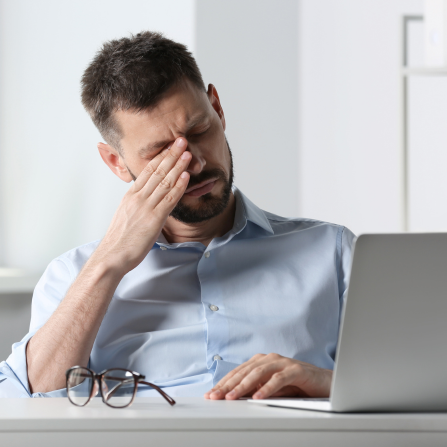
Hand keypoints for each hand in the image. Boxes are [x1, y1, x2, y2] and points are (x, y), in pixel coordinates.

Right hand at [95, 137, 190, 272]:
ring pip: (164, 182)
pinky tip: (186, 176)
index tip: (169, 146)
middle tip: (181, 140)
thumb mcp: (126, 216)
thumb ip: (138, 205)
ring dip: (178, 166)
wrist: (112, 256)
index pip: (147, 171)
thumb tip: (149, 201)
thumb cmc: (119, 240)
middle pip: (157, 171)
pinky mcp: (154, 219)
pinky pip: (169, 199)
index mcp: (131, 196)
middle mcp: (138, 198)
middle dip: (171, 154)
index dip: (160, 157)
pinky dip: (178, 186)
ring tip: (187, 152)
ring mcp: (146, 207)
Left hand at [204, 353, 331, 399]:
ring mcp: (282, 362)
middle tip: (214, 396)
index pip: (238, 372)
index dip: (224, 383)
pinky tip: (258, 398)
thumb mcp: (271, 389)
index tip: (211, 394)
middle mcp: (270, 359)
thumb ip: (256, 390)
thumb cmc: (297, 385)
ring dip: (243, 386)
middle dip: (228, 385)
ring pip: (258, 373)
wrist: (324, 382)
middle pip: (244, 371)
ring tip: (231, 397)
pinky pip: (279, 379)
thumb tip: (235, 398)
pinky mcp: (296, 369)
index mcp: (262, 361)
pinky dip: (267, 388)